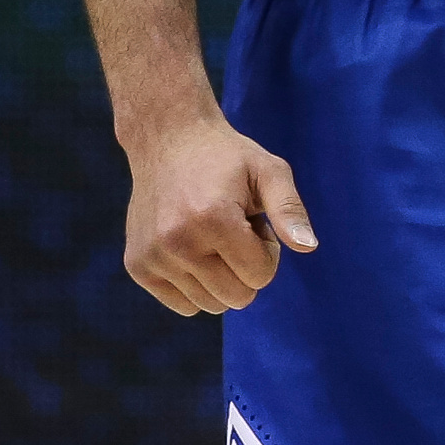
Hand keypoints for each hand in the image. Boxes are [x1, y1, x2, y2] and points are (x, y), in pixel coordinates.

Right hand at [122, 110, 315, 314]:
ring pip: (210, 305)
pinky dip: (194, 285)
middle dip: (244, 268)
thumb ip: (290, 209)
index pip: (261, 276)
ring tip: (211, 236)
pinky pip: (183, 306)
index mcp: (213, 218)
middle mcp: (177, 242)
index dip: (266, 250)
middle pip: (237, 298)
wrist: (167, 139)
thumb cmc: (226, 156)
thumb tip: (308, 247)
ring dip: (219, 277)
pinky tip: (190, 248)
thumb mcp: (268, 170)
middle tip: (232, 229)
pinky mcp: (137, 266)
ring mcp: (153, 256)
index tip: (252, 221)